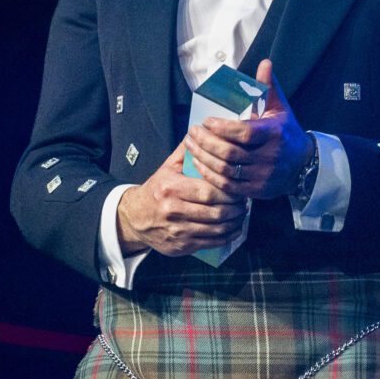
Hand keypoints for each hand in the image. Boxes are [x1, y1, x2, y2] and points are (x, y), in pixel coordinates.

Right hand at [116, 140, 248, 256]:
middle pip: (215, 211)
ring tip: (241, 214)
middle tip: (244, 202)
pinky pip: (211, 243)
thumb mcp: (167, 167)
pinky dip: (227, 236)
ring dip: (235, 222)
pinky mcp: (181, 246)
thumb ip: (187, 151)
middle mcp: (173, 210)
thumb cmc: (156, 190)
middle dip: (236, 208)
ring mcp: (177, 231)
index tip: (238, 188)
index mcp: (171, 188)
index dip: (228, 191)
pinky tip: (234, 228)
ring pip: (216, 229)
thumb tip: (205, 132)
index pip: (208, 191)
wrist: (135, 217)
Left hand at [183, 59, 312, 199]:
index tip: (206, 121)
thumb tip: (265, 62)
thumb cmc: (285, 132)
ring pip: (226, 170)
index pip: (243, 133)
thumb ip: (269, 87)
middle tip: (191, 132)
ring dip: (204, 158)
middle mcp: (269, 157)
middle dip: (206, 143)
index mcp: (273, 135)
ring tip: (190, 145)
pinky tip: (199, 164)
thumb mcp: (280, 108)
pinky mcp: (256, 191)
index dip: (221, 128)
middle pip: (230, 153)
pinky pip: (228, 186)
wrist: (302, 165)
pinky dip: (210, 175)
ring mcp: (262, 176)